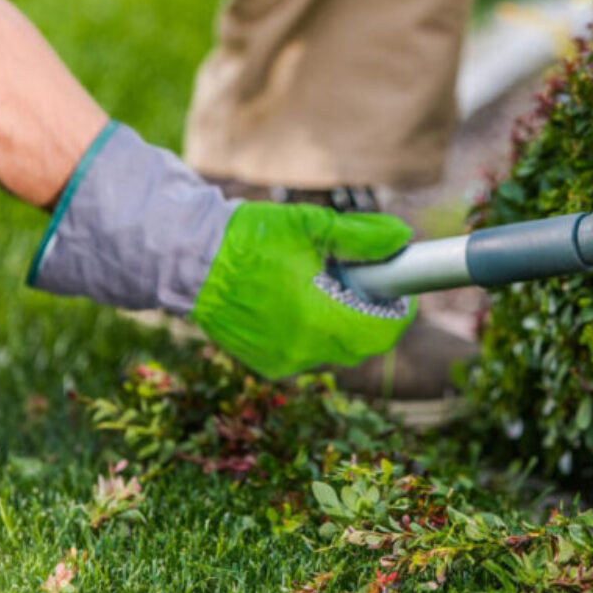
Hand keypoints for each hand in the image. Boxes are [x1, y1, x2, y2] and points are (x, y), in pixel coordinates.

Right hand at [190, 203, 414, 378]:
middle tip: (364, 280)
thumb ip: (362, 236)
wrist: (191, 262)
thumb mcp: (311, 227)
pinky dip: (315, 332)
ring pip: (335, 350)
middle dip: (372, 314)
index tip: (398, 286)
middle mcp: (305, 351)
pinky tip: (297, 301)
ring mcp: (285, 363)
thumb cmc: (251, 238)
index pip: (384, 331)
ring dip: (343, 323)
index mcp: (320, 319)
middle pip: (363, 344)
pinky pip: (308, 353)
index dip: (400, 310)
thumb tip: (402, 238)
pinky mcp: (268, 365)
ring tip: (324, 285)